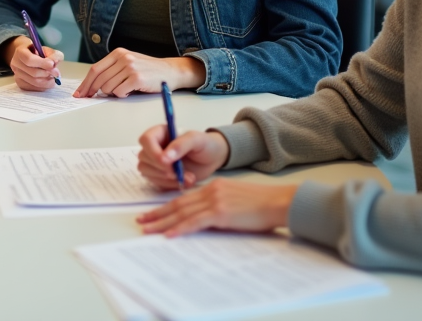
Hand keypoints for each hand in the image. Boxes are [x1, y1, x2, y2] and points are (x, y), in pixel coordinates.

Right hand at [1, 36, 63, 91]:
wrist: (29, 57)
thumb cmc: (39, 53)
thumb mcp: (47, 50)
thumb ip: (54, 55)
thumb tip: (54, 63)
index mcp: (20, 52)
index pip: (29, 59)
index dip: (42, 63)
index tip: (52, 65)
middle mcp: (15, 64)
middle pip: (33, 73)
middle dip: (47, 73)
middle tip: (57, 73)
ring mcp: (16, 75)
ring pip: (34, 82)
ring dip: (47, 81)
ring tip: (53, 78)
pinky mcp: (20, 84)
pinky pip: (33, 88)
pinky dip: (43, 86)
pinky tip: (47, 81)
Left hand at [75, 49, 204, 97]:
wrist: (170, 72)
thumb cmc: (147, 70)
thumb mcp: (128, 63)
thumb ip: (112, 70)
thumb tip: (92, 85)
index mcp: (118, 53)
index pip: (95, 69)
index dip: (85, 83)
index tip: (80, 93)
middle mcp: (123, 58)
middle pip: (99, 79)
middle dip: (93, 91)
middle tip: (90, 98)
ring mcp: (130, 68)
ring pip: (108, 87)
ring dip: (112, 93)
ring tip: (122, 90)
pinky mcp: (137, 78)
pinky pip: (119, 92)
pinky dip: (121, 95)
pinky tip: (129, 92)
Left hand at [135, 179, 297, 236]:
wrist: (279, 202)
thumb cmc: (264, 205)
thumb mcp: (237, 200)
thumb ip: (220, 205)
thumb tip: (207, 220)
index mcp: (215, 187)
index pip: (185, 198)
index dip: (167, 207)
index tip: (153, 213)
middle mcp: (211, 191)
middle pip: (178, 204)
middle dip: (158, 213)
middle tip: (141, 221)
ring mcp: (215, 200)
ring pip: (182, 212)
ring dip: (162, 222)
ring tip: (147, 229)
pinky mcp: (220, 212)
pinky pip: (194, 222)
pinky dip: (179, 228)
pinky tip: (168, 234)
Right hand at [137, 126, 229, 189]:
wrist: (213, 159)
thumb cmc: (205, 144)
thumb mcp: (196, 140)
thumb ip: (181, 145)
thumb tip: (165, 157)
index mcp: (160, 133)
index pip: (146, 140)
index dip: (153, 152)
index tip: (167, 163)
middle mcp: (154, 147)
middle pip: (144, 158)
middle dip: (162, 169)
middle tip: (181, 173)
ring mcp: (155, 162)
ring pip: (147, 171)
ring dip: (166, 179)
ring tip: (188, 178)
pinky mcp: (160, 176)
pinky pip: (156, 182)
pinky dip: (170, 185)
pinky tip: (185, 182)